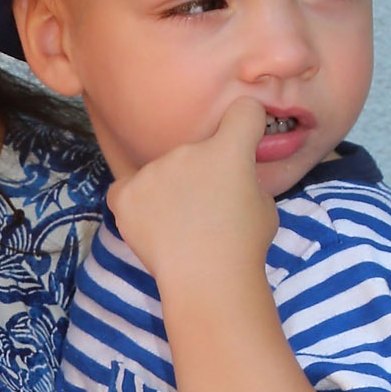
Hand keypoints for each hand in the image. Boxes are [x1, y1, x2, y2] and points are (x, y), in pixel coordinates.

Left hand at [105, 94, 275, 289]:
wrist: (208, 281)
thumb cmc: (244, 247)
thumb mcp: (264, 205)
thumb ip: (246, 179)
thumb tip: (235, 177)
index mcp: (229, 149)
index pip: (243, 111)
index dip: (247, 125)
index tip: (245, 141)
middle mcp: (188, 150)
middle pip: (197, 149)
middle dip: (203, 171)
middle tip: (207, 209)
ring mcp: (154, 170)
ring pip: (162, 171)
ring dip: (170, 188)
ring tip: (180, 225)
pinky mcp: (126, 193)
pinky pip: (126, 188)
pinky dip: (135, 202)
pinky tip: (150, 222)